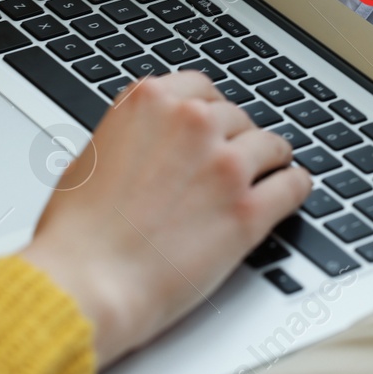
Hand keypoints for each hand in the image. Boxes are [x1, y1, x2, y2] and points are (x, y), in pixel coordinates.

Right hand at [19, 72, 310, 366]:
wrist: (86, 283)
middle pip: (237, 117)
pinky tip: (291, 193)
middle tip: (229, 165)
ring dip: (269, 161)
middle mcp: (191, 124)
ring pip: (271, 146)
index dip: (211, 112)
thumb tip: (153, 142)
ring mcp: (224, 165)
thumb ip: (133, 136)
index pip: (201, 89)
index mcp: (149, 103)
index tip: (216, 126)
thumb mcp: (93, 157)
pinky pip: (293, 185)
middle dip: (234, 140)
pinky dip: (294, 189)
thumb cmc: (78, 233)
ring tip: (269, 175)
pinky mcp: (248, 210)